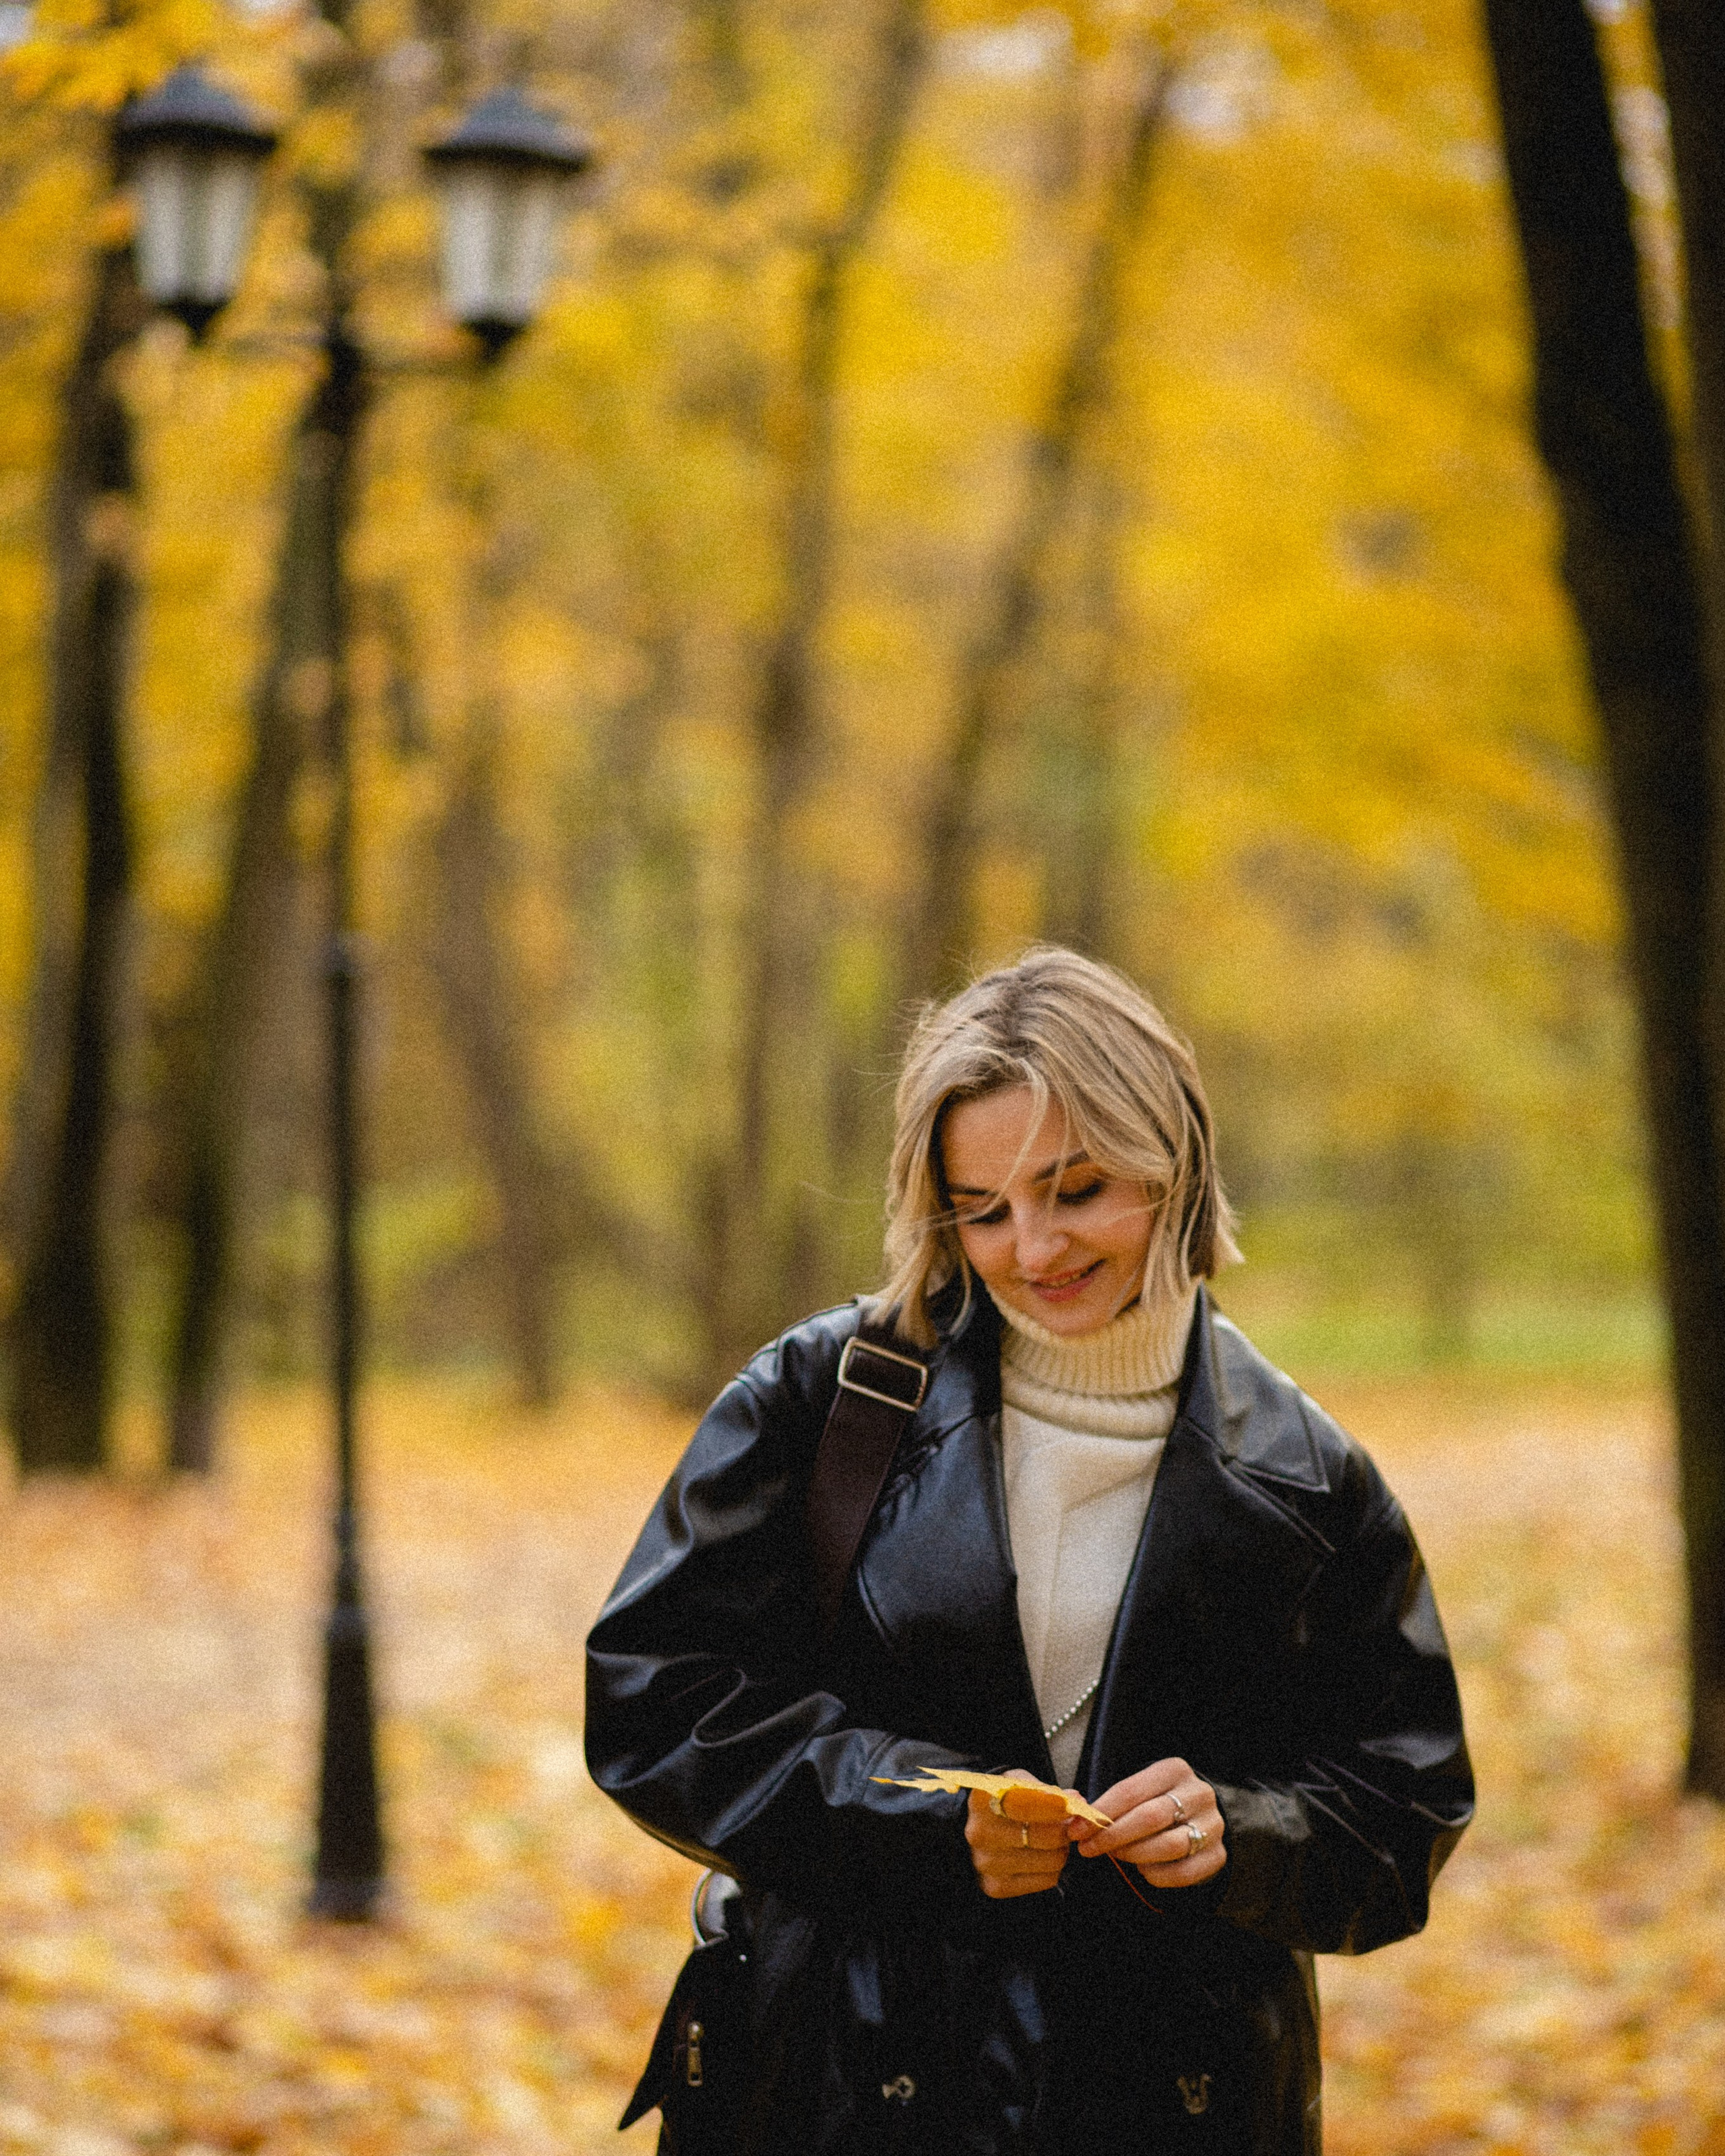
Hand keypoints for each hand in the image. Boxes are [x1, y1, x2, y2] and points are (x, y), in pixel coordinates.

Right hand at [964, 1772, 1074, 1899]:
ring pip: (1050, 1860)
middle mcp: (979, 1832)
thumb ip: (1047, 1790)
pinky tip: (1045, 1856)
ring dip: (1062, 1849)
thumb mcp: (1020, 1784)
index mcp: (982, 1799)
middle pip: (1044, 1836)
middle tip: (1068, 1825)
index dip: (1055, 1806)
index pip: (1026, 1804)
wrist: (983, 1830)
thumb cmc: (1007, 1803)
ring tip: (1056, 1840)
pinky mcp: (996, 1886)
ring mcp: (987, 1863)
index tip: (1073, 1805)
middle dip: (1064, 1829)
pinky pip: (1046, 1880)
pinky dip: (1054, 1868)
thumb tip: (1076, 1800)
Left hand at [1073, 1758, 1225, 1887]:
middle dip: (1113, 1836)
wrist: (1198, 1819)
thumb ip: (1108, 1803)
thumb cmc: (1155, 1803)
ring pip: (1169, 1845)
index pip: (1131, 1790)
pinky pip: (1184, 1872)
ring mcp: (1213, 1825)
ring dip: (1134, 1855)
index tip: (1077, 1829)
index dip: (1101, 1812)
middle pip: (1150, 1817)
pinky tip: (1142, 1870)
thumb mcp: (1137, 1792)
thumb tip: (1074, 1816)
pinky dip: (1157, 1875)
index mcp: (1174, 1770)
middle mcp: (1198, 1794)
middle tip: (1089, 1848)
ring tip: (1116, 1855)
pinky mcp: (1218, 1855)